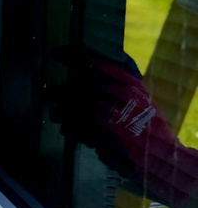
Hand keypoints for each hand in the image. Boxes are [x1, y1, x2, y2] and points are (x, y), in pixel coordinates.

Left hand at [51, 51, 197, 207]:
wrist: (158, 155)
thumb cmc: (145, 120)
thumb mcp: (138, 93)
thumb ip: (120, 73)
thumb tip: (93, 56)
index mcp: (128, 85)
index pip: (96, 63)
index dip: (73, 55)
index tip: (56, 52)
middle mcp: (119, 100)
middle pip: (79, 89)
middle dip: (59, 91)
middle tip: (49, 93)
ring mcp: (111, 122)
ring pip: (74, 111)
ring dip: (60, 111)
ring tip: (56, 112)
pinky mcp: (103, 142)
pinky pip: (77, 131)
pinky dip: (68, 128)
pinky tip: (67, 128)